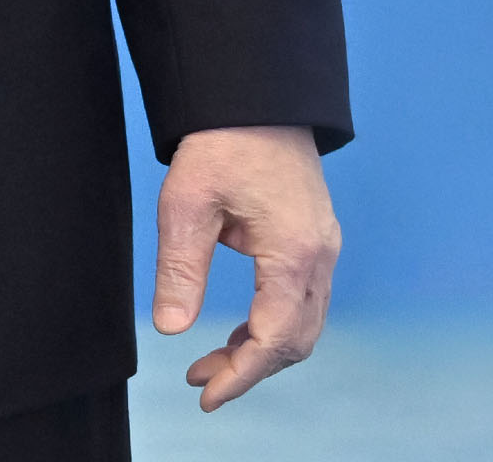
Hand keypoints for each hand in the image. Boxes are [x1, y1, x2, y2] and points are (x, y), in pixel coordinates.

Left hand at [153, 124, 339, 408]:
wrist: (254, 97)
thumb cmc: (222, 142)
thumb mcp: (187, 203)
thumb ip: (180, 268)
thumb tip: (170, 328)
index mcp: (295, 253)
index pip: (275, 338)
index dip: (242, 374)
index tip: (207, 395)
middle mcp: (320, 257)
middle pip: (295, 340)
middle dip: (249, 369)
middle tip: (201, 383)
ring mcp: (322, 249)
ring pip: (302, 324)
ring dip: (260, 350)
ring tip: (209, 363)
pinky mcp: (313, 240)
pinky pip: (301, 301)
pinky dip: (271, 325)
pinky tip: (236, 331)